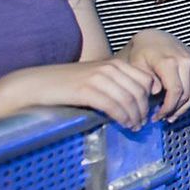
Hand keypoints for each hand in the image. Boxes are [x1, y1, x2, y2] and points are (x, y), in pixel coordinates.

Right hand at [37, 60, 155, 128]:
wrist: (39, 82)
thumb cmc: (69, 83)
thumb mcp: (97, 77)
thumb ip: (116, 83)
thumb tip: (135, 100)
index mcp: (116, 63)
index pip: (145, 79)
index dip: (149, 97)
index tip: (147, 111)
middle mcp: (110, 68)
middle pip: (139, 91)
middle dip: (144, 110)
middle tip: (142, 123)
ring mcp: (98, 78)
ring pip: (128, 99)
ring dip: (134, 116)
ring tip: (134, 126)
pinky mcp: (86, 90)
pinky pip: (113, 106)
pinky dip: (122, 117)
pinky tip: (123, 124)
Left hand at [124, 30, 189, 122]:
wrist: (153, 38)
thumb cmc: (142, 53)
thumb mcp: (137, 66)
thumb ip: (147, 81)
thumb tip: (157, 93)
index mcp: (169, 62)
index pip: (176, 91)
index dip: (168, 108)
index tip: (158, 116)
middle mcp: (185, 60)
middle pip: (187, 94)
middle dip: (176, 110)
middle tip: (165, 118)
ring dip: (188, 106)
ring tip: (175, 114)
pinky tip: (189, 103)